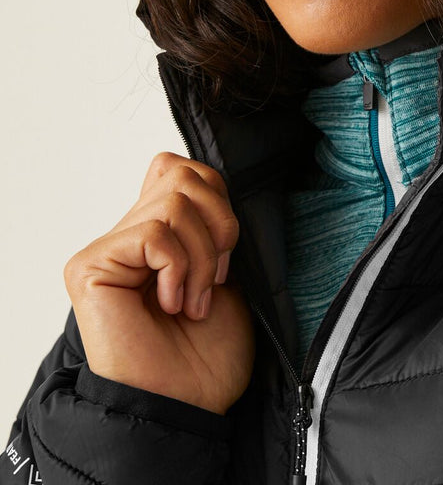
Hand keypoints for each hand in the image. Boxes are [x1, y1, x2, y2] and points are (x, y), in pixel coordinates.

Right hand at [65, 152, 254, 413]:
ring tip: (194, 300)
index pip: (182, 168)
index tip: (224, 250)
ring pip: (174, 202)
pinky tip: (171, 305)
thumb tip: (209, 180)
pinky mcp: (90, 268)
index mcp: (160, 232)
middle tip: (215, 277)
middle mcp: (128, 236)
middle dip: (220, 224)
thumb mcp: (225, 268)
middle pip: (183, 174)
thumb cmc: (209, 349)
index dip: (216, 196)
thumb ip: (211, 221)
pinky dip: (180, 269)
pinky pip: (155, 235)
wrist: (191, 401)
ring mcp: (107, 251)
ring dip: (203, 257)